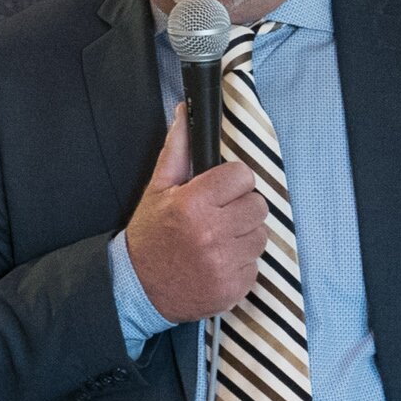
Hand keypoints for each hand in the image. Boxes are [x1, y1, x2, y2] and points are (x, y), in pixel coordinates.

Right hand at [122, 103, 266, 322]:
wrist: (139, 289)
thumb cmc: (150, 235)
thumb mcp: (157, 188)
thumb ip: (177, 149)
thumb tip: (185, 111)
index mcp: (193, 203)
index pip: (243, 176)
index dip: (232, 181)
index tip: (219, 190)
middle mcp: (212, 234)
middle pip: (258, 205)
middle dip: (241, 207)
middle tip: (220, 215)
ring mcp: (224, 265)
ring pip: (261, 235)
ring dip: (244, 236)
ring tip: (219, 240)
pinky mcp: (233, 289)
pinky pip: (256, 265)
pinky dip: (241, 264)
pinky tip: (218, 262)